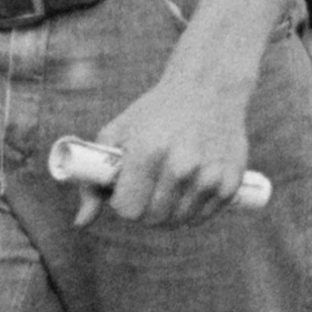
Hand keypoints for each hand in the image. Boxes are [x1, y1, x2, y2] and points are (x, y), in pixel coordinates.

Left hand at [80, 50, 262, 225]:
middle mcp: (181, 166)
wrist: (208, 88)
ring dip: (168, 211)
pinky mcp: (231, 182)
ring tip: (167, 184)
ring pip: (178, 221)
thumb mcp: (117, 135)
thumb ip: (93, 181)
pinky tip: (189, 186)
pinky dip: (193, 209)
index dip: (122, 202)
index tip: (125, 189)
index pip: (128, 209)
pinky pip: (203, 217)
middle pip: (153, 219)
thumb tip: (80, 223)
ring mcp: (209, 176)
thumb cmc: (155, 113)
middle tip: (146, 187)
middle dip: (144, 208)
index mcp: (148, 152)